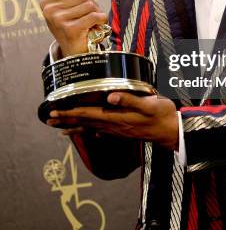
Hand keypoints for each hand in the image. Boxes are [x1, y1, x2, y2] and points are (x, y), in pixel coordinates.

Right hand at [40, 0, 107, 56]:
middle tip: (89, 14)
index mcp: (47, 2)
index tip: (80, 3)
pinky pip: (93, 16)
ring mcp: (58, 20)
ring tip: (92, 21)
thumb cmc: (75, 25)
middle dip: (90, 4)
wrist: (74, 52)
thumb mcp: (76, 6)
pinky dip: (100, 19)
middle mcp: (49, 10)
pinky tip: (97, 25)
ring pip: (89, 5)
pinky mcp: (70, 29)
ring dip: (96, 12)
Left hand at [47, 92, 178, 150]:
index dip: (70, 112)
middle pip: (84, 123)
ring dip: (74, 126)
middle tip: (49, 118)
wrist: (173, 132)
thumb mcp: (150, 104)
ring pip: (90, 128)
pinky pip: (99, 130)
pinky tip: (86, 131)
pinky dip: (88, 130)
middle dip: (66, 120)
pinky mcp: (122, 130)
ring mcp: (117, 130)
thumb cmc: (162, 115)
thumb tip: (111, 96)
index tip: (55, 111)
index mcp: (118, 117)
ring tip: (60, 126)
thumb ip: (130, 100)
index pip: (88, 114)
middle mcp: (114, 126)